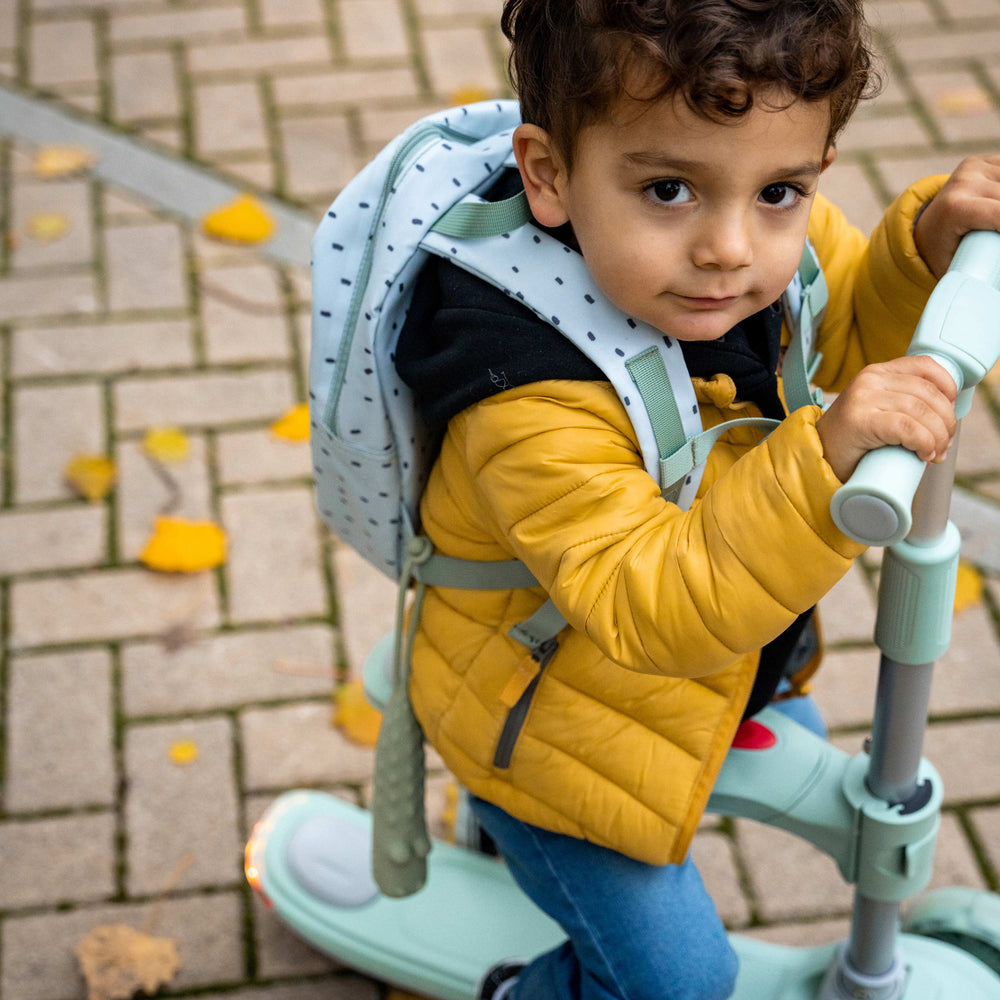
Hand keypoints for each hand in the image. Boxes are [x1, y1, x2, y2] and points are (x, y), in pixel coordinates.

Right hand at [815, 355, 957, 482]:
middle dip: (946, 423)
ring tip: (934, 454)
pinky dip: (923, 443)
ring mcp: (863, 398)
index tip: (949, 414)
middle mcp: (870, 379)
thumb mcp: (878, 409)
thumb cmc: (852, 440)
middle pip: (928, 394)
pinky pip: (906, 427)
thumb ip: (901, 401)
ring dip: (938, 437)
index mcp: (877, 372)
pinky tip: (923, 454)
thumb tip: (946, 416)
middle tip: (944, 445)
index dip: (948, 388)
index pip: (926, 366)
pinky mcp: (860, 420)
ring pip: (921, 412)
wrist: (817, 458)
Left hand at [915, 154, 999, 278]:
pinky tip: (997, 209)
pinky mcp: (986, 161)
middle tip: (995, 243)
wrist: (924, 228)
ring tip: (995, 229)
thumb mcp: (954, 269)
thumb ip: (972, 276)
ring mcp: (975, 167)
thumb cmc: (942, 256)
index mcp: (954, 208)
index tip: (999, 247)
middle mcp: (963, 181)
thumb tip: (986, 295)